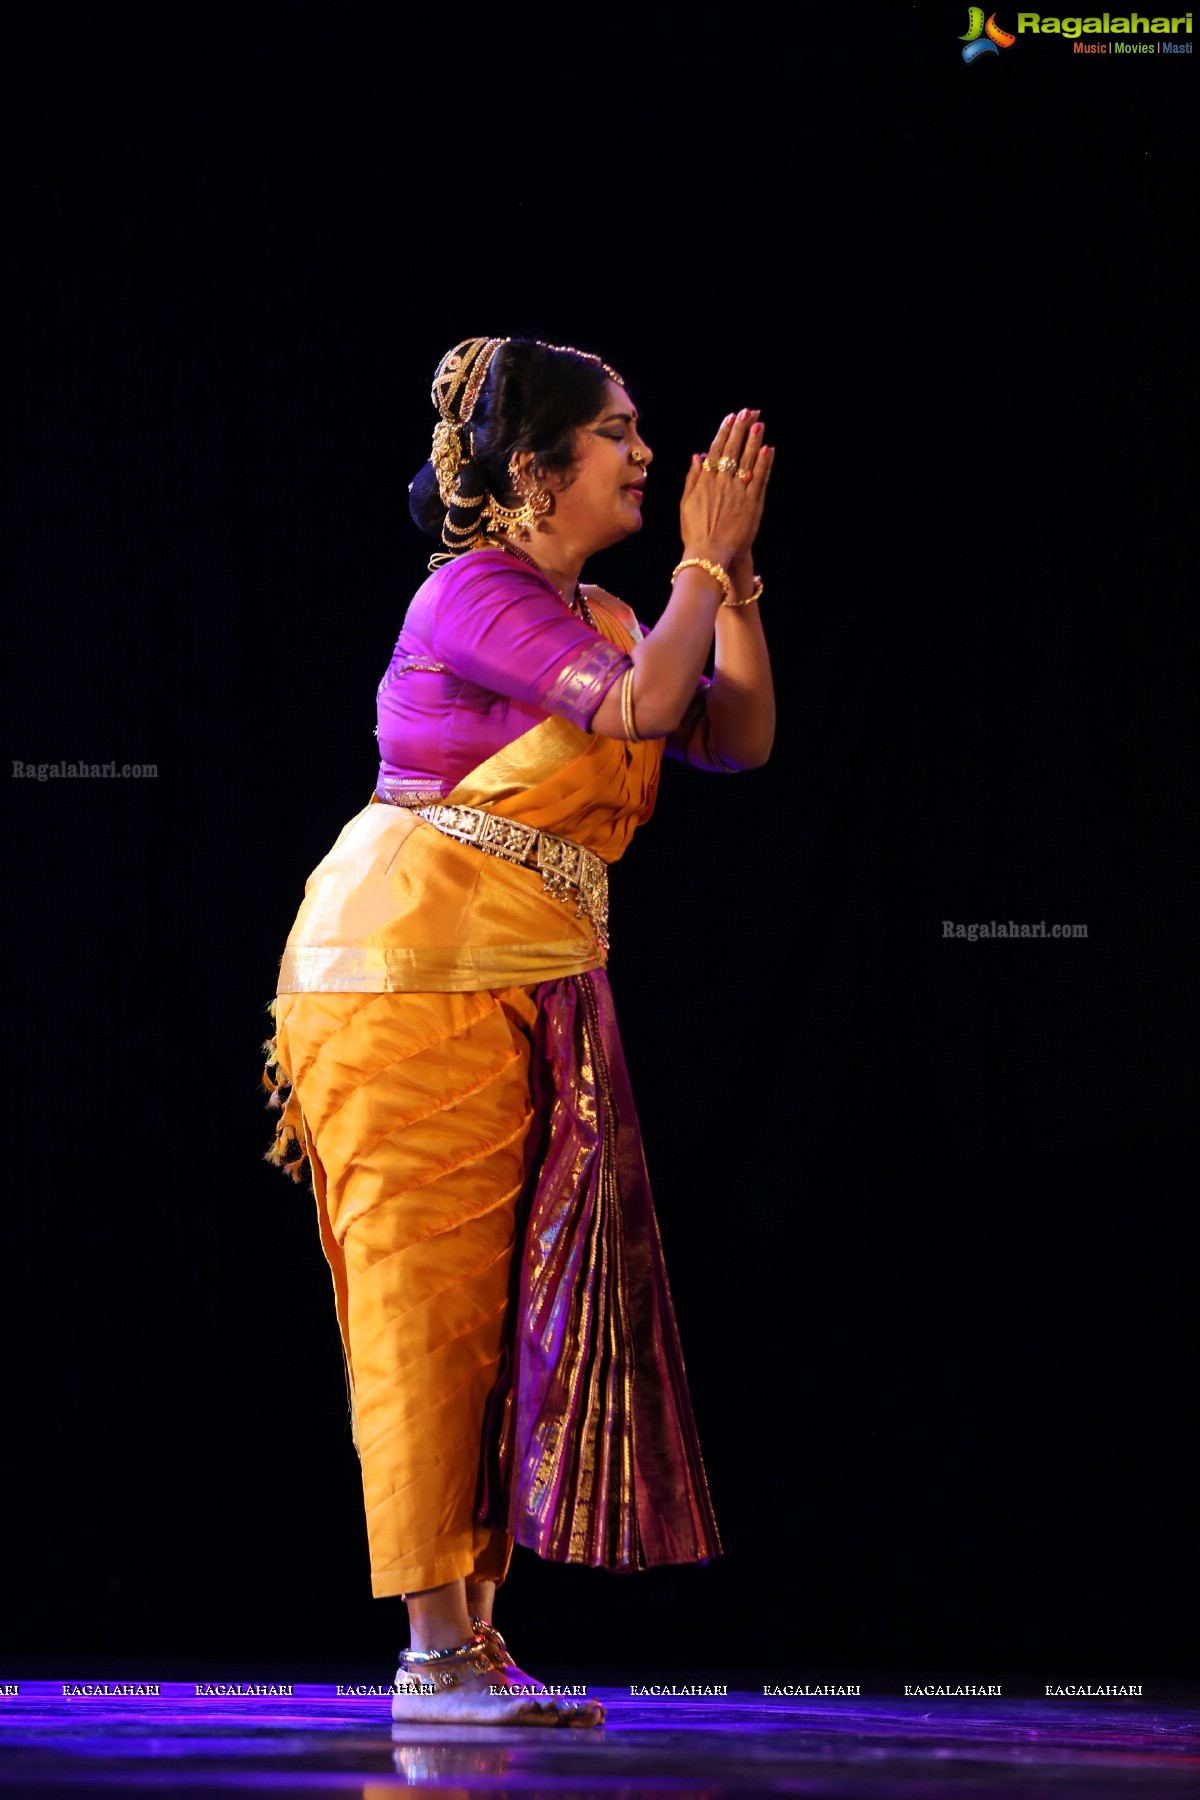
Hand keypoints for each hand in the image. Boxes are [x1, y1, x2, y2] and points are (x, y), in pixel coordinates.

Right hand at [679, 409, 773, 567]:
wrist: (708, 552)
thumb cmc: (694, 532)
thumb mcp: (686, 503)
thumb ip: (692, 478)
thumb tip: (698, 456)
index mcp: (705, 480)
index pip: (717, 449)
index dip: (725, 432)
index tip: (731, 418)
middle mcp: (722, 481)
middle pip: (733, 450)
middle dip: (741, 429)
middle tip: (749, 412)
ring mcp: (738, 491)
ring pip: (747, 460)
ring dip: (754, 440)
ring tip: (759, 423)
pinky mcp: (751, 503)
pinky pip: (759, 478)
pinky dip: (764, 462)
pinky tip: (768, 449)